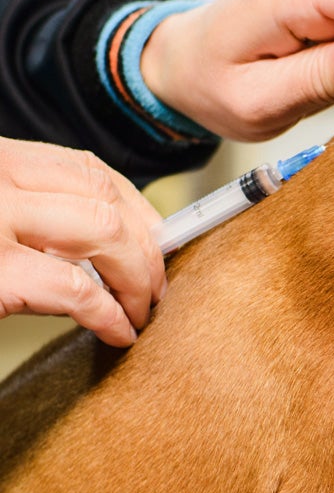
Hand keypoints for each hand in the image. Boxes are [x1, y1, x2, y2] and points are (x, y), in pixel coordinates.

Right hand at [0, 139, 165, 346]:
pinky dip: (110, 315)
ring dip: (136, 280)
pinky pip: (77, 290)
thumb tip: (115, 248)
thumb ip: (40, 213)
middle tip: (155, 289)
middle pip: (106, 199)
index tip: (159, 241)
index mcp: (2, 160)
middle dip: (145, 249)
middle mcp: (0, 178)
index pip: (90, 170)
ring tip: (138, 312)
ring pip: (104, 232)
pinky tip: (116, 331)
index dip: (137, 209)